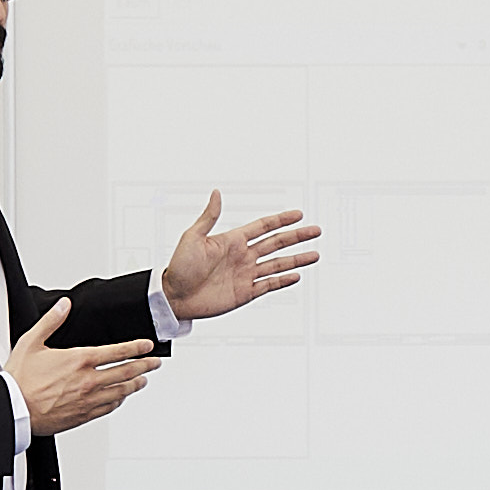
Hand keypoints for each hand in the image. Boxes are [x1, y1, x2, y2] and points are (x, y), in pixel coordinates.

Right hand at [8, 294, 160, 435]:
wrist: (14, 408)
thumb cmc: (20, 379)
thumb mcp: (32, 342)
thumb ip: (51, 321)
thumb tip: (64, 305)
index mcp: (79, 360)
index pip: (117, 351)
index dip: (136, 347)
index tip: (147, 345)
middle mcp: (88, 380)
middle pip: (126, 372)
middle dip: (145, 366)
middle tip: (154, 362)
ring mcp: (88, 399)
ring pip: (121, 391)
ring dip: (135, 384)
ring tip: (143, 380)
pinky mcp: (83, 415)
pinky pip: (108, 407)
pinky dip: (119, 401)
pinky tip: (121, 398)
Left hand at [155, 192, 320, 324]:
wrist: (174, 297)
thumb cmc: (179, 267)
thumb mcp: (192, 237)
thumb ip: (208, 217)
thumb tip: (216, 193)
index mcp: (232, 240)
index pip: (263, 227)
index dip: (281, 220)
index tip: (298, 214)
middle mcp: (242, 256)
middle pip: (276, 243)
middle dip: (297, 237)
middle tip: (315, 230)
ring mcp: (245, 275)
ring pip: (277, 264)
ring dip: (296, 259)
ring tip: (315, 254)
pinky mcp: (245, 293)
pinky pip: (269, 285)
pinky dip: (283, 280)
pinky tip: (296, 275)